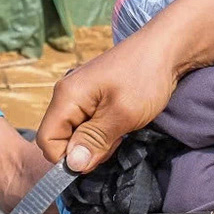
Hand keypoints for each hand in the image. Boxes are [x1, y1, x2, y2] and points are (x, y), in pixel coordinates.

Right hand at [36, 34, 179, 171]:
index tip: (98, 156)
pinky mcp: (93, 97)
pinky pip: (87, 124)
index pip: (47, 140)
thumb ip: (94, 140)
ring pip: (75, 133)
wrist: (166, 48)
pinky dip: (102, 131)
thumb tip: (73, 165)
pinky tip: (120, 124)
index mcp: (66, 97)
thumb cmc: (145, 77)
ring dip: (96, 141)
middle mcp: (66, 95)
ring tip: (120, 130)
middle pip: (60, 138)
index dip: (67, 158)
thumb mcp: (122, 114)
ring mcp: (80, 95)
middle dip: (84, 149)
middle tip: (115, 141)